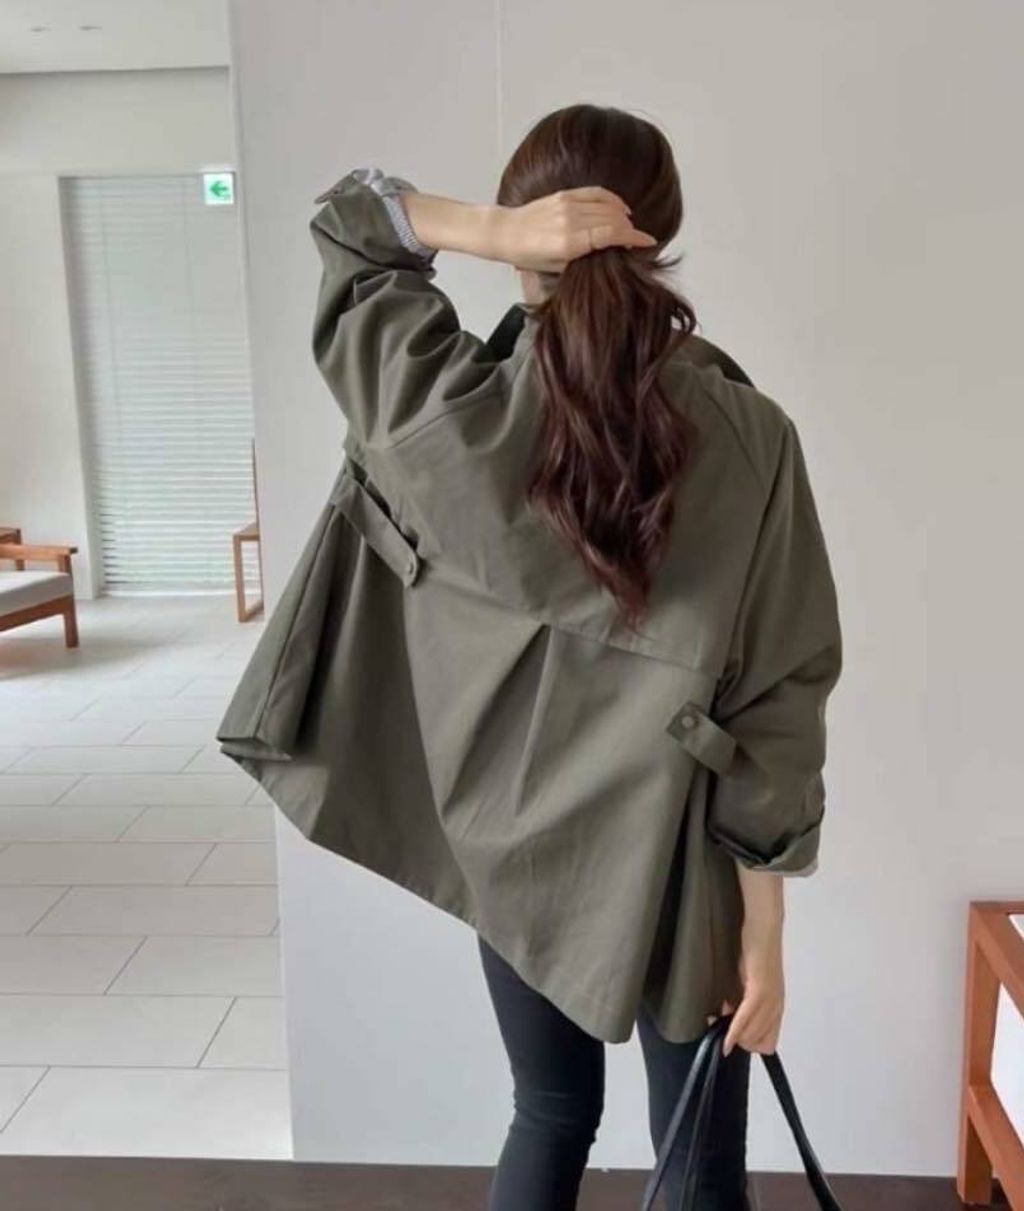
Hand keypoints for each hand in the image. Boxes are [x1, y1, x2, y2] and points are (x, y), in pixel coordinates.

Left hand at [491, 186, 657, 271]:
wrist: (506, 233)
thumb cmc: (528, 255)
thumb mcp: (558, 266)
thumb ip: (585, 257)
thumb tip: (610, 249)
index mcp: (569, 243)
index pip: (612, 235)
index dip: (634, 238)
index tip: (648, 242)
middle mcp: (571, 221)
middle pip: (614, 219)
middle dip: (630, 229)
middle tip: (636, 239)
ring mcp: (568, 205)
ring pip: (608, 206)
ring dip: (624, 216)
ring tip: (629, 226)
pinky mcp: (565, 195)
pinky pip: (597, 193)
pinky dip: (612, 199)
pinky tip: (620, 208)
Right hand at [718, 922, 784, 1056]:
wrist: (763, 927)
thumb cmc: (755, 950)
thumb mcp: (749, 980)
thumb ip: (743, 999)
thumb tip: (728, 1013)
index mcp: (776, 1006)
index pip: (767, 1044)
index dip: (747, 1042)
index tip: (729, 1031)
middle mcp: (776, 1007)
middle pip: (758, 1044)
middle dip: (736, 1040)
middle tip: (717, 1022)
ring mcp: (770, 1000)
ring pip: (752, 1035)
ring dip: (732, 1035)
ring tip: (715, 1019)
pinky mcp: (760, 990)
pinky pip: (746, 1018)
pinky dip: (734, 1031)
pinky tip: (725, 1037)